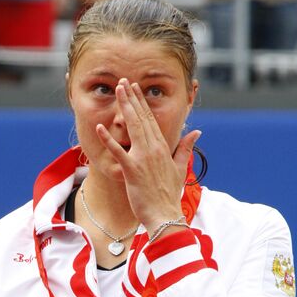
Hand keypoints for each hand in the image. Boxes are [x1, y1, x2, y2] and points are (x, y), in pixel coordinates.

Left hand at [96, 78, 201, 234]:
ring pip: (132, 127)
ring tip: (117, 91)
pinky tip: (99, 127)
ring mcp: (143, 158)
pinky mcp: (132, 170)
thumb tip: (197, 132)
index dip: (142, 103)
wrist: (165, 215)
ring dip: (124, 107)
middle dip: (132, 98)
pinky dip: (109, 139)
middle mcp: (153, 149)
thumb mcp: (180, 168)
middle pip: (141, 118)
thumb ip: (186, 148)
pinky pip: (118, 151)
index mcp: (163, 147)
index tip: (135, 89)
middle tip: (123, 81)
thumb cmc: (170, 194)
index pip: (151, 120)